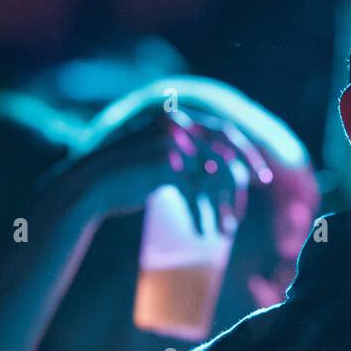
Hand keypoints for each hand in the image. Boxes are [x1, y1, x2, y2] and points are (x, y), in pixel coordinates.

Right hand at [65, 108, 265, 234]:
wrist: (90, 188)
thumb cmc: (130, 179)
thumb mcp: (167, 164)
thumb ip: (194, 160)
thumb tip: (233, 170)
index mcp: (180, 119)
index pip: (225, 131)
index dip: (247, 153)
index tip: (260, 177)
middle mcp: (178, 125)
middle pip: (225, 155)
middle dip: (240, 185)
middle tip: (242, 212)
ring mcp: (173, 144)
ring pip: (214, 177)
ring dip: (223, 205)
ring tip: (224, 229)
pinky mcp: (166, 165)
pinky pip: (197, 192)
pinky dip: (202, 213)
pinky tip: (203, 231)